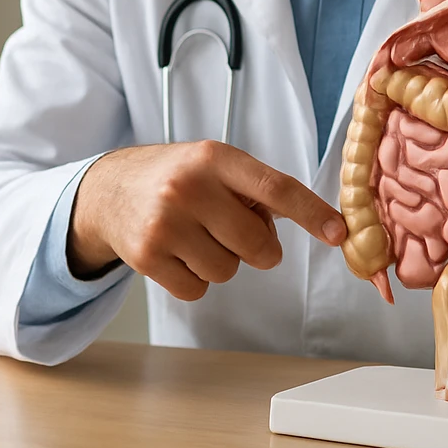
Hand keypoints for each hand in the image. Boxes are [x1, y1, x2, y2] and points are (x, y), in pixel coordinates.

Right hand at [67, 140, 346, 299]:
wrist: (108, 190)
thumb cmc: (174, 178)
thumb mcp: (213, 165)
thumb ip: (256, 189)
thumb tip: (317, 221)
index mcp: (215, 158)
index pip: (275, 187)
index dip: (312, 213)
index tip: (339, 233)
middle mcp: (189, 187)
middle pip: (257, 244)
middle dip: (256, 247)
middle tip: (233, 230)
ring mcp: (165, 223)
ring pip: (228, 271)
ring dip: (221, 261)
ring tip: (196, 236)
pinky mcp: (147, 256)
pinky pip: (198, 289)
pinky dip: (195, 279)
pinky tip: (178, 253)